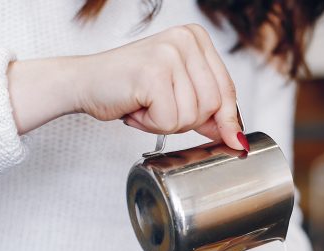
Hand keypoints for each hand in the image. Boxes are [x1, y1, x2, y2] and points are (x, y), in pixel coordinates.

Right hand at [7, 24, 245, 149]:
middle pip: (214, 106)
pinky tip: (136, 107)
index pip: (228, 90)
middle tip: (159, 108)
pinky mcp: (154, 72)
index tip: (227, 138)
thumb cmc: (130, 89)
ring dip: (167, 123)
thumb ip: (210, 112)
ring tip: (146, 105)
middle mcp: (186, 39)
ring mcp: (170, 53)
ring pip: (193, 116)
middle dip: (187, 121)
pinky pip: (170, 120)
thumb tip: (237, 139)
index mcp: (197, 38)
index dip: (225, 119)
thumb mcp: (179, 95)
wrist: (85, 83)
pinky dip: (151, 124)